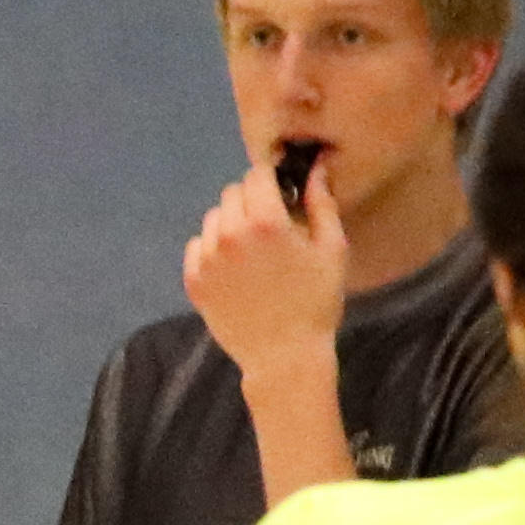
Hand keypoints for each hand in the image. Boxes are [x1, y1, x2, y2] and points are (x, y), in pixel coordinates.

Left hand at [182, 151, 352, 376]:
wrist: (284, 356)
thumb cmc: (316, 302)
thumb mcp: (332, 249)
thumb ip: (322, 203)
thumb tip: (316, 168)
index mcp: (266, 222)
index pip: (257, 174)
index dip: (271, 179)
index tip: (281, 193)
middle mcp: (230, 235)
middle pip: (233, 193)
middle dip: (252, 200)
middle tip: (269, 225)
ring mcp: (207, 259)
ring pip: (213, 218)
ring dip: (231, 223)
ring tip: (251, 248)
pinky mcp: (193, 280)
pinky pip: (197, 246)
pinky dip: (212, 248)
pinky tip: (233, 267)